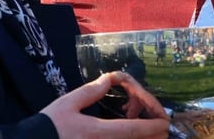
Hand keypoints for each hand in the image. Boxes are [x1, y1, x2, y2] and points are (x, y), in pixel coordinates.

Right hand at [41, 71, 169, 138]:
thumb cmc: (49, 127)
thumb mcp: (68, 103)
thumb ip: (91, 91)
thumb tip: (110, 79)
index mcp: (99, 133)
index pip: (137, 130)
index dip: (155, 124)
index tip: (164, 119)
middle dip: (152, 130)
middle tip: (141, 114)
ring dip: (141, 136)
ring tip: (130, 120)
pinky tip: (120, 130)